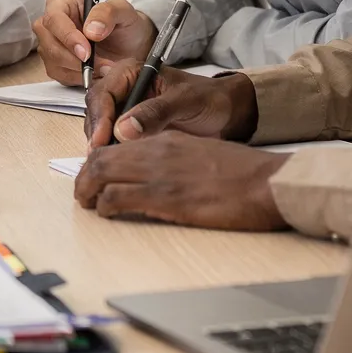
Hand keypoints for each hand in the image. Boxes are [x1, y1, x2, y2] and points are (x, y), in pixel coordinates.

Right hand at [33, 0, 154, 86]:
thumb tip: (91, 29)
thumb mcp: (124, 11)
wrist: (131, 47)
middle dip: (75, 59)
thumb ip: (108, 12)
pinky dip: (80, 78)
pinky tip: (96, 72)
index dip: (68, 37)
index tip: (86, 51)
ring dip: (81, 70)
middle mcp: (52, 25)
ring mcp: (51, 46)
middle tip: (101, 64)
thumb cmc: (124, 26)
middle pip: (50, 44)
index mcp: (62, 4)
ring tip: (105, 67)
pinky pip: (61, 76)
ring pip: (54, 63)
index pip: (54, 19)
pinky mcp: (56, 65)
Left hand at [74, 131, 288, 230]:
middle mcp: (157, 150)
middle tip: (83, 192)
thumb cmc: (244, 173)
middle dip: (84, 176)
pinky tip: (107, 213)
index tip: (95, 175)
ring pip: (101, 175)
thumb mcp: (202, 153)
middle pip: (101, 157)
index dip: (99, 161)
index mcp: (167, 139)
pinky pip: (118, 198)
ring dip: (88, 191)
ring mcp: (159, 173)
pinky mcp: (165, 197)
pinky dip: (105, 206)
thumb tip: (154, 173)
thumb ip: (174, 157)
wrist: (269, 182)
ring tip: (88, 204)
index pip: (118, 144)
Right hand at [82, 56, 256, 149]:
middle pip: (95, 109)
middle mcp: (123, 87)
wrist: (226, 113)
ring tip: (108, 163)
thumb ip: (155, 112)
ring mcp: (124, 108)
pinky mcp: (129, 127)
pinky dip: (110, 151)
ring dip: (100, 144)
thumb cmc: (209, 99)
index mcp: (132, 71)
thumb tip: (122, 129)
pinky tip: (117, 163)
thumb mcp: (185, 102)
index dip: (99, 118)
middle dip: (95, 133)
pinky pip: (110, 138)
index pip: (103, 92)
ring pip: (98, 126)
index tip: (101, 140)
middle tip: (99, 158)